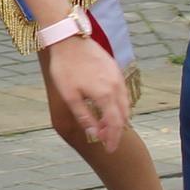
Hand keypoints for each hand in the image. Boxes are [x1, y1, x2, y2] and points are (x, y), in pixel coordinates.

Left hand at [39, 34, 130, 149]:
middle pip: (123, 116)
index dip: (112, 139)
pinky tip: (106, 106)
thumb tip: (93, 134)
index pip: (114, 125)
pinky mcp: (115, 69)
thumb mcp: (70, 96)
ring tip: (104, 125)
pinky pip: (122, 93)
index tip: (109, 150)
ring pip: (125, 104)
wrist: (69, 39)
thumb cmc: (65, 67)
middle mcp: (116, 87)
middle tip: (104, 138)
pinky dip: (118, 104)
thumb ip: (83, 116)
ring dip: (117, 118)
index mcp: (105, 95)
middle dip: (115, 130)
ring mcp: (118, 77)